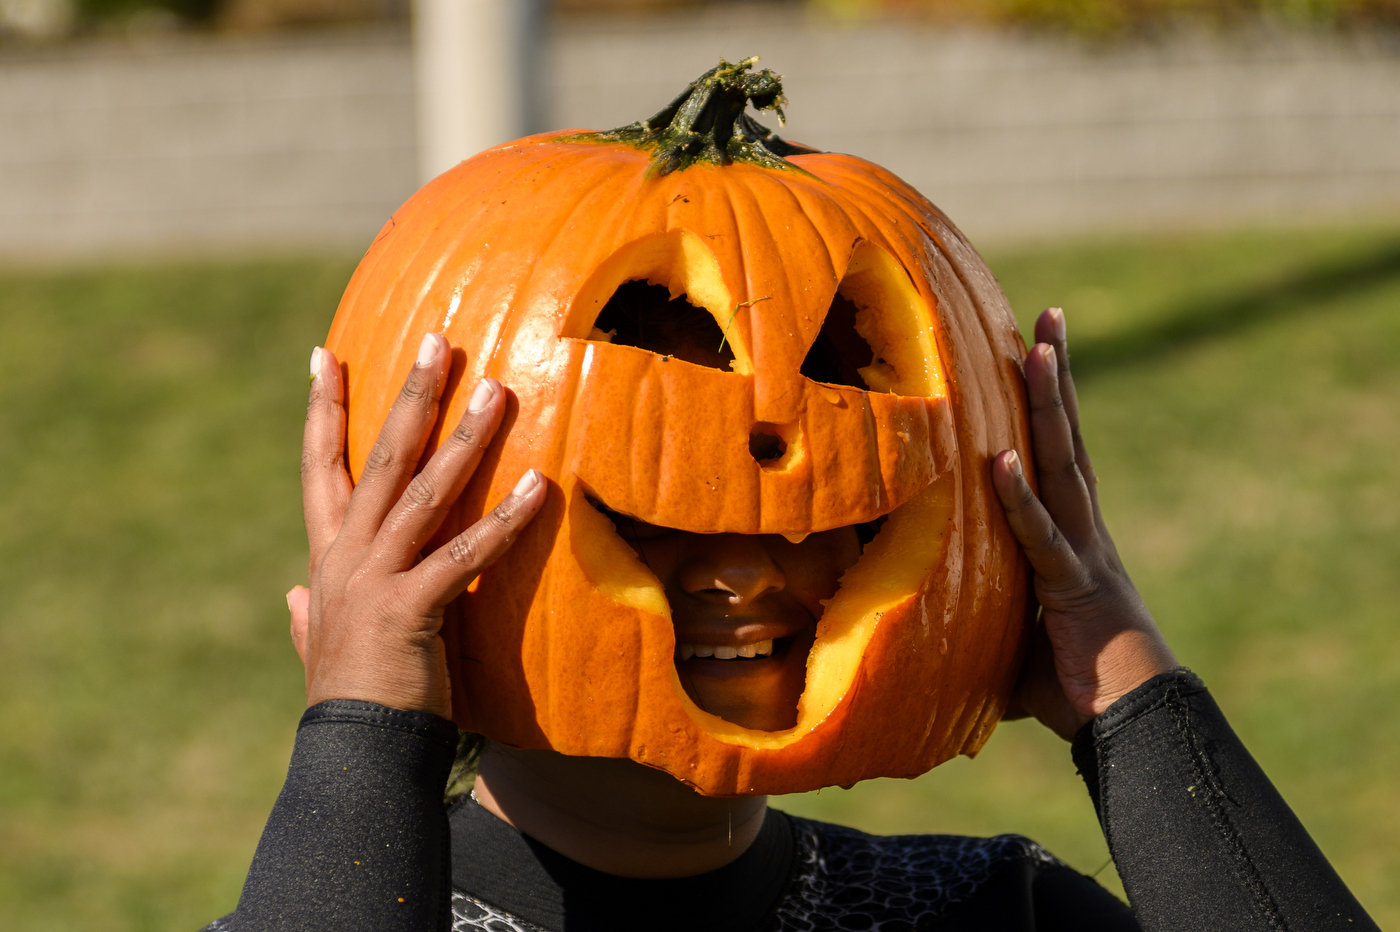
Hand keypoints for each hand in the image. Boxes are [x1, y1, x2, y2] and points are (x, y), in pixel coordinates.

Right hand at [286, 333, 546, 717]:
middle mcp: (347, 556)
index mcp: (328, 556)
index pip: (321, 466)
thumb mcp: (321, 645)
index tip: (326, 354)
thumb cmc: (348, 697)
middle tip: (439, 340)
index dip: (324, 410)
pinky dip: (504, 520)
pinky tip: (539, 486)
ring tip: (498, 389)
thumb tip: (292, 597)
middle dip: (409, 395)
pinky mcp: (413, 609)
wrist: (352, 754)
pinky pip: (466, 554)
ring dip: (465, 438)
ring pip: (425, 491)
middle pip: (380, 459)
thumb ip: (307, 615)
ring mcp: (377, 579)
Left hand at [994, 308, 1176, 739]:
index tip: (1033, 349)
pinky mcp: (1073, 586)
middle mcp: (1082, 530)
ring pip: (1063, 467)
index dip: (1046, 405)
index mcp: (1070, 535)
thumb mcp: (1009, 634)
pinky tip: (1001, 462)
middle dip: (1056, 377)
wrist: (1131, 723)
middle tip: (1048, 315)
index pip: (1056, 456)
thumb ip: (974, 611)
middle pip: (1067, 439)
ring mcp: (1083, 552)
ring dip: (1050, 408)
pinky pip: (1041, 537)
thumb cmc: (1071, 686)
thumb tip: (915, 616)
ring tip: (1039, 350)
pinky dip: (1021, 500)